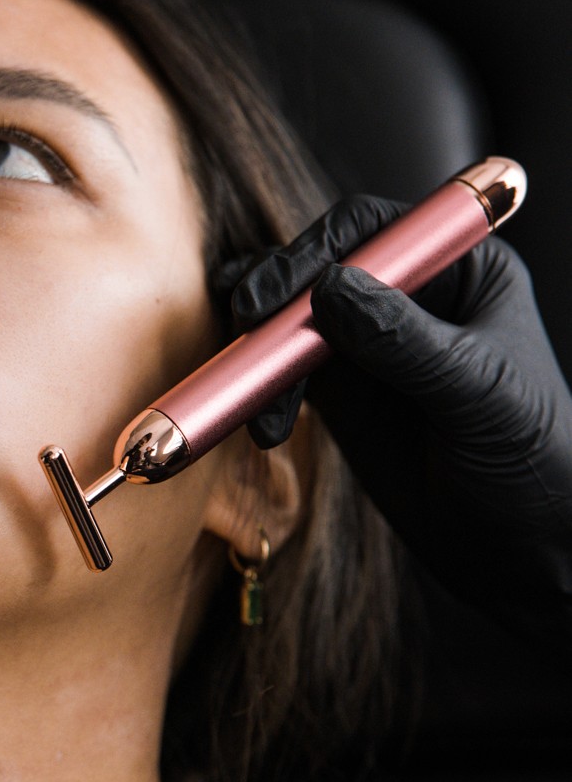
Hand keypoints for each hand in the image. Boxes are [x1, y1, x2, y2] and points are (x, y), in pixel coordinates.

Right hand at [221, 196, 571, 642]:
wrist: (527, 550)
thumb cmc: (535, 462)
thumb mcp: (476, 393)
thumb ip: (405, 340)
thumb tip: (330, 290)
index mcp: (464, 270)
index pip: (375, 230)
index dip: (318, 251)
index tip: (279, 294)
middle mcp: (413, 296)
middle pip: (320, 266)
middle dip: (278, 299)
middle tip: (247, 327)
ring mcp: (372, 343)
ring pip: (292, 320)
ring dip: (263, 355)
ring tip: (261, 406)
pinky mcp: (343, 392)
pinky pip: (285, 372)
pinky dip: (262, 391)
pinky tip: (263, 424)